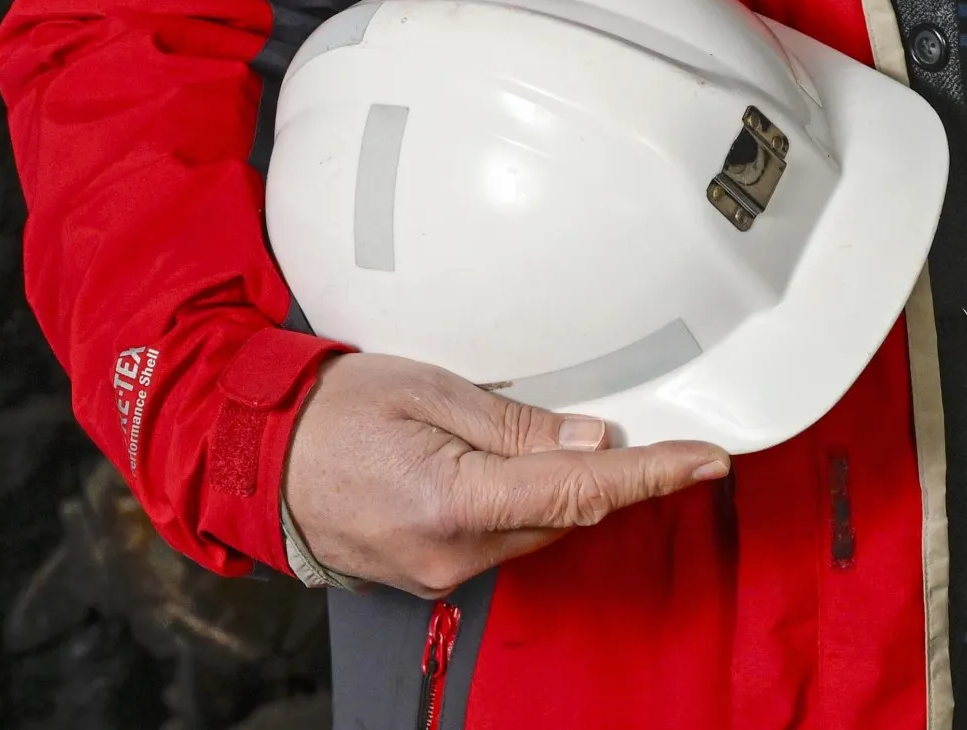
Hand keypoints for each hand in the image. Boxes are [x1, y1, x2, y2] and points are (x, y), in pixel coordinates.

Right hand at [282, 351, 729, 596]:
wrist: (260, 456)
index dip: (653, 475)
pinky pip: (502, 540)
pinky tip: (507, 470)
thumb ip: (520, 424)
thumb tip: (595, 441)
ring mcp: (440, 574)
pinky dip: (521, 506)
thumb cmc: (335, 411)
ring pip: (537, 531)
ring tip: (535, 437)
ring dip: (556, 489)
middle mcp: (453, 555)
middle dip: (602, 473)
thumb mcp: (432, 390)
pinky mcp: (431, 577)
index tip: (707, 460)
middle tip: (627, 422)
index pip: (582, 492)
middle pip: (565, 516)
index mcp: (456, 503)